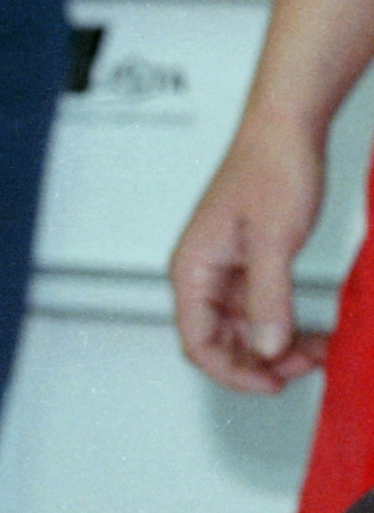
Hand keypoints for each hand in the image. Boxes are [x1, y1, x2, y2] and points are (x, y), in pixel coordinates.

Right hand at [170, 117, 329, 392]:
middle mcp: (203, 274)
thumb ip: (269, 299)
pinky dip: (287, 324)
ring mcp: (226, 270)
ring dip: (278, 346)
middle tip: (305, 365)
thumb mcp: (274, 242)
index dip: (232, 372)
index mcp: (193, 270)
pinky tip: (315, 329)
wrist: (286, 129)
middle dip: (261, 362)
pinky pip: (263, 308)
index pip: (198, 342)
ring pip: (245, 329)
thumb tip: (267, 347)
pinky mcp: (250, 262)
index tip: (273, 383)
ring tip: (318, 349)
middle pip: (220, 342)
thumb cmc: (269, 168)